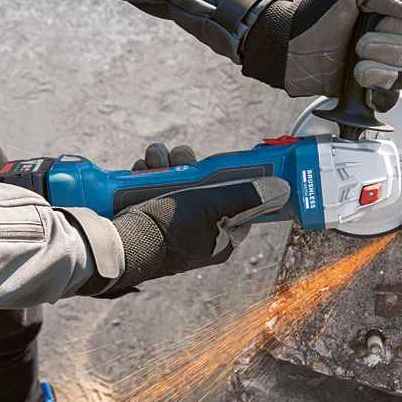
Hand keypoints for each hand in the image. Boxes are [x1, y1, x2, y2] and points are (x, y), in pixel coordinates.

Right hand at [84, 143, 289, 295]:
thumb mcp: (213, 206)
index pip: (234, 203)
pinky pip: (152, 189)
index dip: (225, 180)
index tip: (213, 163)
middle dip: (187, 165)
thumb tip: (283, 189)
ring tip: (153, 159)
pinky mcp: (147, 219)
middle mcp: (197, 235)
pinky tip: (140, 168)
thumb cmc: (168, 230)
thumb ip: (248, 195)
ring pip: (175, 184)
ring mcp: (170, 228)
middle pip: (201, 188)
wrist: (118, 244)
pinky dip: (146, 175)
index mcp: (219, 240)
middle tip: (177, 156)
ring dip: (164, 164)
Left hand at [242, 0, 401, 111]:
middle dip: (387, 50)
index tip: (373, 23)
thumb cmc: (316, 16)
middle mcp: (394, 39)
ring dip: (382, 73)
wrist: (290, 48)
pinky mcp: (370, 90)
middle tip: (358, 47)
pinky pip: (392, 100)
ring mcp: (384, 66)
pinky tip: (365, 90)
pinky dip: (381, 96)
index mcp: (394, 11)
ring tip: (356, 69)